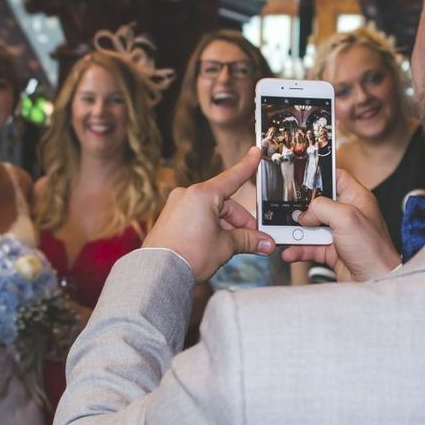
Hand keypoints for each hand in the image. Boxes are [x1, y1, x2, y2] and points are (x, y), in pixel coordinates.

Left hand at [143, 147, 275, 281]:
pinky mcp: (170, 219)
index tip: (256, 151)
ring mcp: (177, 206)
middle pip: (225, 205)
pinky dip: (211, 230)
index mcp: (203, 194)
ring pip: (212, 213)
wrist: (159, 273)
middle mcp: (188, 195)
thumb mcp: (225, 246)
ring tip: (233, 250)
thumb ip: (247, 240)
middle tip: (255, 242)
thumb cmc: (189, 255)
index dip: (247, 166)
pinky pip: (198, 219)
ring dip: (226, 230)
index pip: (232, 177)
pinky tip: (216, 247)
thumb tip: (265, 244)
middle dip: (241, 224)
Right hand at [280, 169, 400, 281]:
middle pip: (319, 204)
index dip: (320, 176)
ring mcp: (340, 234)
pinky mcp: (333, 252)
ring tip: (282, 233)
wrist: (376, 282)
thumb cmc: (374, 251)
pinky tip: (290, 252)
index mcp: (357, 199)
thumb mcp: (346, 218)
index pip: (337, 177)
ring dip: (297, 231)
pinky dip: (299, 250)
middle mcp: (349, 215)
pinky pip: (311, 247)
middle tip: (287, 210)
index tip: (301, 179)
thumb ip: (321, 207)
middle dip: (301, 208)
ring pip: (312, 227)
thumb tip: (305, 212)